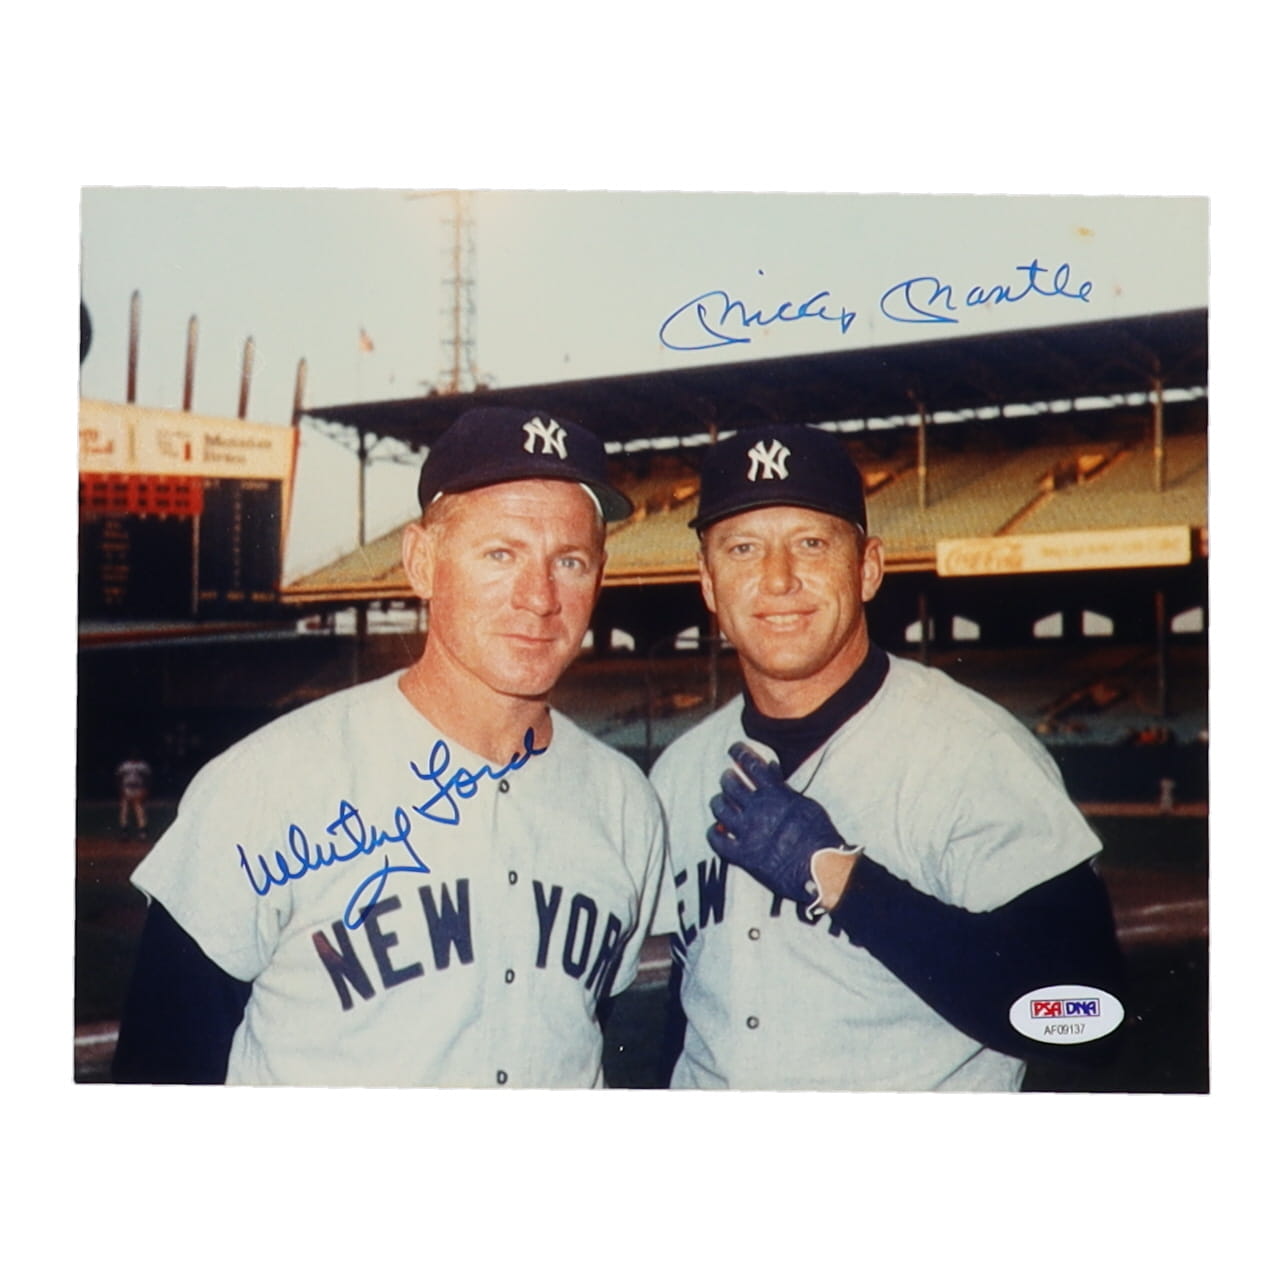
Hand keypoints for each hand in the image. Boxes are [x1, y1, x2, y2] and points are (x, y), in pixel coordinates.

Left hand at [707, 742, 851, 911]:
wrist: (821, 869)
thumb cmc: (819, 836)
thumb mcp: (806, 805)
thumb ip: (784, 787)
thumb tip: (770, 767)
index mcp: (775, 794)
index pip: (751, 764)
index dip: (739, 752)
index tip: (733, 749)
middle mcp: (757, 810)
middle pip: (730, 784)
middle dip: (727, 778)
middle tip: (728, 778)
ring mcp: (747, 832)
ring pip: (720, 808)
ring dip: (718, 801)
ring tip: (720, 800)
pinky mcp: (742, 855)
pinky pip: (716, 840)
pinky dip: (713, 832)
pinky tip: (716, 829)